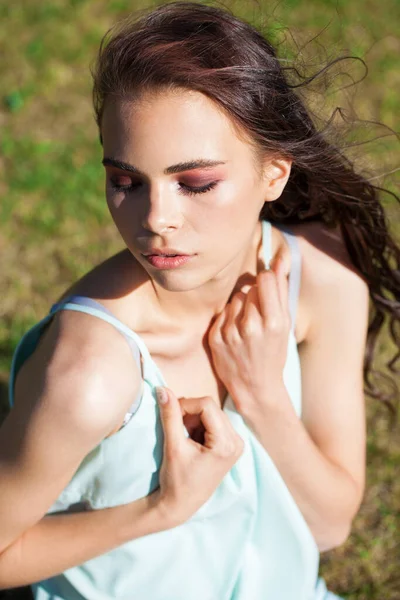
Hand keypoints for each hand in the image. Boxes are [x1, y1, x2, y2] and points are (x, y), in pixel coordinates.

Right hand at [153, 387, 243, 526]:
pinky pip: (213, 422)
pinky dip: (198, 425)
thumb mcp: (173, 446)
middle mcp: (237, 441)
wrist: (181, 505)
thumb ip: (170, 415)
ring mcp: (236, 444)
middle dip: (189, 413)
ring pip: (211, 413)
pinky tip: (191, 441)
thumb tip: (163, 389)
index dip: (186, 405)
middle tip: (175, 428)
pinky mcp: (230, 445)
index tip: (170, 416)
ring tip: (183, 438)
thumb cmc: (176, 480)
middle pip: (210, 407)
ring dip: (193, 419)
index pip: (207, 405)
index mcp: (227, 443)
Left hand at [208, 248, 290, 416]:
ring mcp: (231, 333)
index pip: (266, 279)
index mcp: (274, 323)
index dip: (267, 279)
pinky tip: (235, 333)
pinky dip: (229, 319)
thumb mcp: (285, 325)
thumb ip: (281, 291)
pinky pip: (222, 313)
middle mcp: (251, 326)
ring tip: (247, 325)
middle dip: (255, 296)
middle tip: (259, 314)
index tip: (267, 285)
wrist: (255, 388)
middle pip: (249, 288)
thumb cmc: (273, 354)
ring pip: (235, 299)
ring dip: (241, 307)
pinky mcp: (215, 338)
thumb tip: (279, 259)